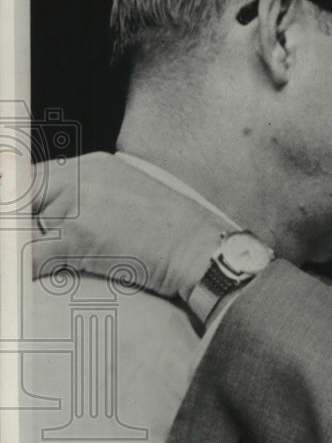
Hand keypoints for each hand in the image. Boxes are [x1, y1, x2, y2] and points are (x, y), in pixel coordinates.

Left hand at [33, 152, 231, 300]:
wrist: (203, 253)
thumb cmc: (173, 239)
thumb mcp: (125, 203)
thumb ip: (83, 204)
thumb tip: (37, 229)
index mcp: (92, 165)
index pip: (29, 177)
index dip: (18, 206)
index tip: (19, 223)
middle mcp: (82, 175)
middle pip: (20, 199)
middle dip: (24, 229)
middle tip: (38, 251)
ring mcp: (79, 203)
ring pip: (22, 230)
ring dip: (33, 253)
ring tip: (72, 263)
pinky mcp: (79, 235)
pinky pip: (30, 256)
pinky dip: (30, 272)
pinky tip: (49, 277)